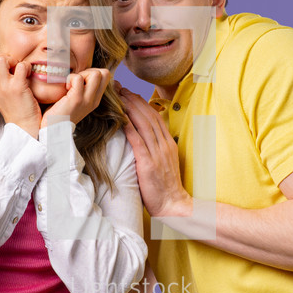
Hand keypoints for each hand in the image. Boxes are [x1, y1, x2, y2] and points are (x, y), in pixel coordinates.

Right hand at [0, 53, 40, 136]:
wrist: (23, 125)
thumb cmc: (14, 107)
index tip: (5, 66)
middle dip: (3, 56)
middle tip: (13, 66)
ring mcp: (4, 86)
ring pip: (1, 58)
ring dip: (14, 60)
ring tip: (20, 70)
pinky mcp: (17, 87)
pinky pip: (20, 65)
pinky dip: (26, 66)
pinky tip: (28, 74)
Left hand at [41, 68, 110, 127]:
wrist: (53, 131)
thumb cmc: (60, 114)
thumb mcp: (76, 101)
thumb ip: (81, 89)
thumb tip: (79, 74)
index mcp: (95, 99)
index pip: (106, 77)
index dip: (92, 72)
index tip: (80, 80)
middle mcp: (94, 100)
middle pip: (105, 73)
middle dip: (89, 71)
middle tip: (76, 81)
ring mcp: (87, 99)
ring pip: (96, 74)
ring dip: (81, 74)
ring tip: (71, 85)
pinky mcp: (77, 99)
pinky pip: (78, 78)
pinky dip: (70, 78)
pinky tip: (65, 88)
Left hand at [118, 88, 192, 217]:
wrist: (173, 205)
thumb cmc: (165, 187)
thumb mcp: (164, 163)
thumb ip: (155, 150)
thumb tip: (142, 140)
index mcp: (168, 143)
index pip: (155, 117)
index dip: (142, 103)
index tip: (130, 92)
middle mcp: (164, 144)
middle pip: (149, 115)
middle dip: (134, 99)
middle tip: (121, 87)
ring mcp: (157, 153)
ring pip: (144, 124)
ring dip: (130, 107)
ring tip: (119, 95)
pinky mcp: (148, 163)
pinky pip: (138, 141)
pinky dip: (129, 127)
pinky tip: (121, 118)